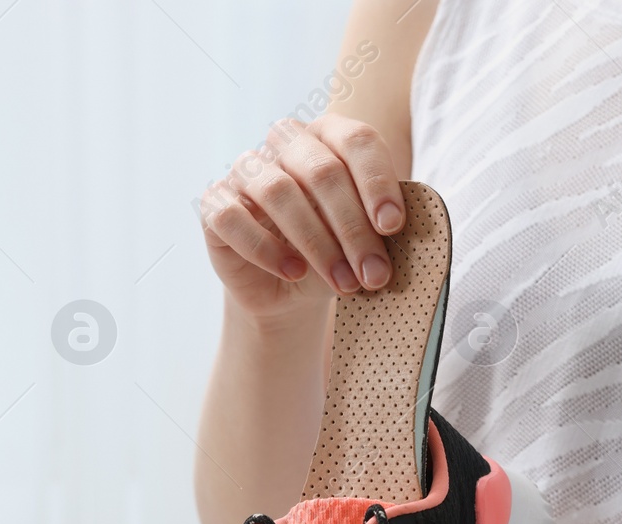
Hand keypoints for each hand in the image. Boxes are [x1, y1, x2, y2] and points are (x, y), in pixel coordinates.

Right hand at [199, 115, 405, 324]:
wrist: (289, 289)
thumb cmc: (335, 251)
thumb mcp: (367, 237)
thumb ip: (383, 224)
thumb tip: (406, 228)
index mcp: (329, 135)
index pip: (357, 140)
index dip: (377, 182)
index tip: (393, 226)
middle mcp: (285, 143)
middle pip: (322, 171)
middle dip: (353, 229)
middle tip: (374, 274)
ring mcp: (246, 171)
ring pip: (278, 191)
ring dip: (316, 244)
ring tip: (343, 283)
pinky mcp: (215, 204)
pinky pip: (233, 217)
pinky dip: (265, 248)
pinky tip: (292, 272)